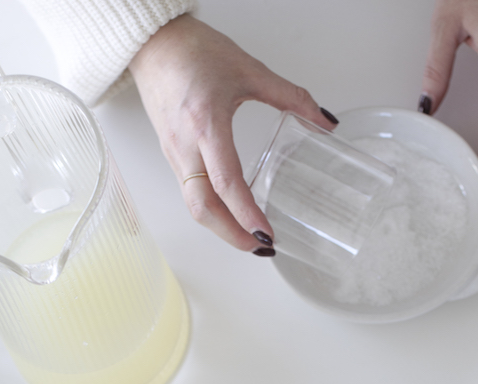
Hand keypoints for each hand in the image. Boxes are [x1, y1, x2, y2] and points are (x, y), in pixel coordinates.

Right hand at [129, 14, 336, 251]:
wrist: (153, 42)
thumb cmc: (193, 51)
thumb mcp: (249, 70)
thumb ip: (291, 96)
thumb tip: (324, 120)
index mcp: (206, 123)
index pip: (225, 182)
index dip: (246, 213)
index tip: (265, 233)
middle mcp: (185, 145)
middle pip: (203, 208)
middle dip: (231, 235)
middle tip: (259, 247)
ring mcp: (174, 154)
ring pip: (193, 205)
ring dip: (220, 228)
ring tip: (248, 237)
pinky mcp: (170, 156)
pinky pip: (189, 193)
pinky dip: (210, 212)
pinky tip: (229, 215)